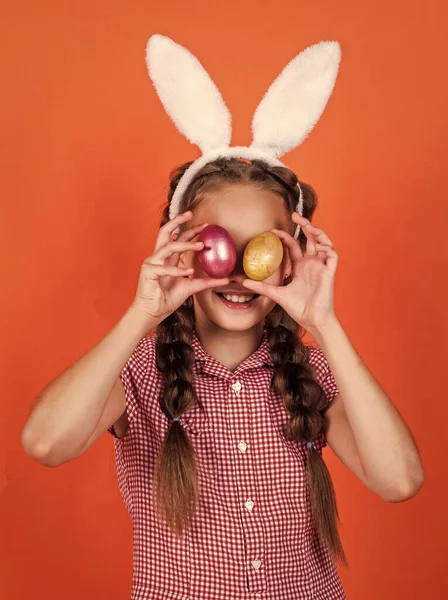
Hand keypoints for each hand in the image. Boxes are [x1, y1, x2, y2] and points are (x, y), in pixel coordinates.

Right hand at [131, 211, 229, 321]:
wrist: (153, 312)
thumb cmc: (168, 298)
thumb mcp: (192, 287)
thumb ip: (206, 282)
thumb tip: (226, 279)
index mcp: (167, 258)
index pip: (177, 238)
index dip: (189, 229)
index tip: (205, 225)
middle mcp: (158, 257)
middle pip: (165, 232)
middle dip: (177, 221)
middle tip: (191, 214)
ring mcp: (151, 263)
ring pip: (168, 247)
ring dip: (185, 245)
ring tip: (201, 246)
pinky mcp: (147, 272)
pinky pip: (164, 268)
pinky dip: (177, 270)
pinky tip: (189, 272)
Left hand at [242, 212, 338, 331]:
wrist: (312, 320)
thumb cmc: (298, 308)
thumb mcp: (277, 294)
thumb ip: (262, 287)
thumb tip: (243, 282)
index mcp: (300, 267)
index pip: (294, 245)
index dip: (285, 236)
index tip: (272, 231)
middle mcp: (311, 263)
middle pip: (311, 238)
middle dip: (305, 225)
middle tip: (294, 215)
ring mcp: (321, 266)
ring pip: (324, 242)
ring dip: (317, 233)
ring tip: (308, 227)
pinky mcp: (330, 272)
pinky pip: (332, 255)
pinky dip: (327, 248)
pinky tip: (318, 246)